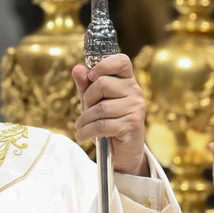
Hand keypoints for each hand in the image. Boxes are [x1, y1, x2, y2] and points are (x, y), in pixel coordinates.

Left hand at [73, 54, 148, 175]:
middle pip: (102, 84)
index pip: (121, 61)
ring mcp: (135, 108)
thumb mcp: (93, 102)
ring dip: (84, 119)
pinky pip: (102, 124)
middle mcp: (135, 91)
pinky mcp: (132, 125)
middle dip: (87, 99)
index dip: (103, 65)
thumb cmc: (109, 123)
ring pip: (100, 107)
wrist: (124, 151)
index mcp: (127, 81)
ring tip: (81, 126)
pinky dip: (87, 131)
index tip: (91, 76)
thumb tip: (77, 68)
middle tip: (85, 110)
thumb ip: (86, 85)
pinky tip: (82, 135)